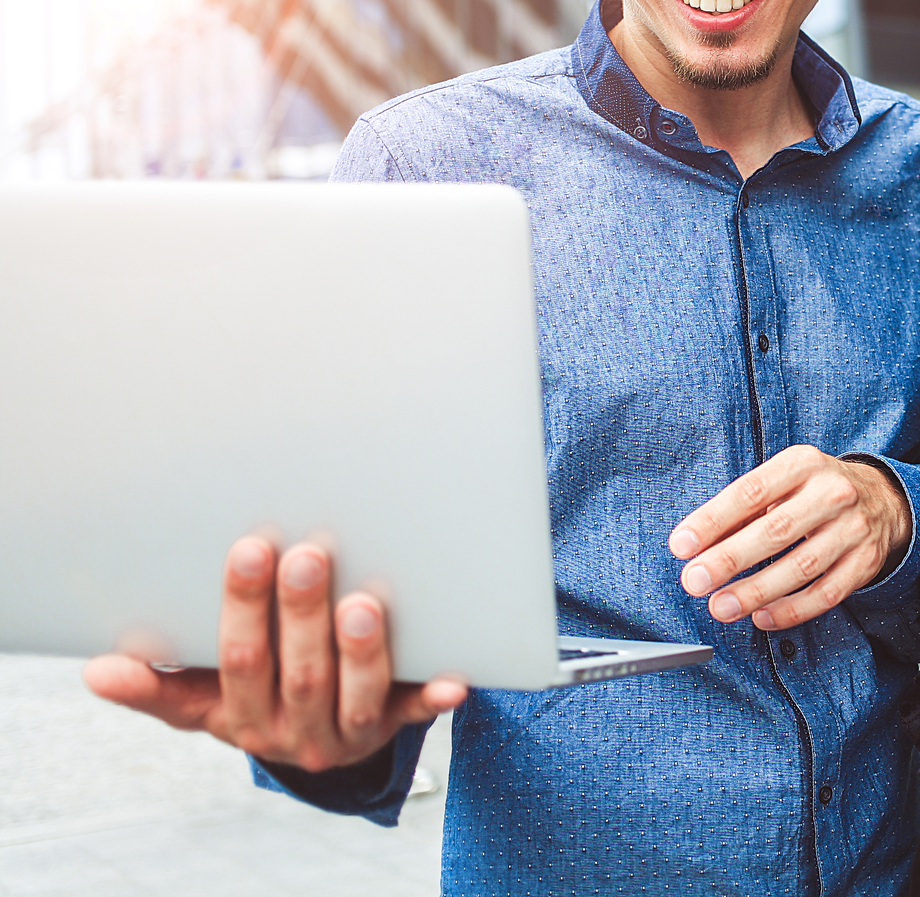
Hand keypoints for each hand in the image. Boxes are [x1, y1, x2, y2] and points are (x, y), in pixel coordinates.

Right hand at [83, 537, 467, 773]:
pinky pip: (416, 715)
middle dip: (299, 612)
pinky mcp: (393, 728)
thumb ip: (156, 681)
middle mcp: (290, 732)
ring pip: (353, 696)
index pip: (234, 661)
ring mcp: (346, 733)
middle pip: (295, 673)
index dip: (239, 608)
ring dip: (360, 652)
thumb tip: (97, 670)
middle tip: (306, 553)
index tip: (246, 548)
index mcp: (237, 716)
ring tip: (362, 603)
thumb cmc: (250, 691)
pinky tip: (455, 681)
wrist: (312, 738)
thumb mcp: (198, 695)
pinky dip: (434, 699)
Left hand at [670, 445, 910, 631]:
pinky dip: (791, 610)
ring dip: (756, 591)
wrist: (884, 499)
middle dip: (730, 559)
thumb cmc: (816, 490)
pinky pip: (825, 594)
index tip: (681, 545)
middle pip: (776, 531)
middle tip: (695, 580)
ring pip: (801, 568)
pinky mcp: (865, 562)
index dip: (713, 520)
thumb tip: (697, 543)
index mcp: (803, 464)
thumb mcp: (784, 480)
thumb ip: (744, 508)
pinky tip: (762, 617)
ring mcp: (853, 530)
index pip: (751, 492)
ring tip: (721, 606)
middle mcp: (832, 493)